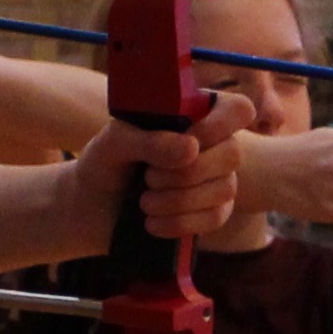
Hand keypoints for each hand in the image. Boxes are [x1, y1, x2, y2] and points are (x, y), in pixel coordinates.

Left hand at [76, 107, 242, 242]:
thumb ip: (150, 140)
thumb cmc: (105, 163)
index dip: (219, 126)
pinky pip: (216, 217)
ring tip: (144, 201)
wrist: (94, 206)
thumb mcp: (116, 143)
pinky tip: (152, 223)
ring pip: (224, 189)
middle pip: (232, 154)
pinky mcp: (214, 211)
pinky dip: (180, 223)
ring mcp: (218, 179)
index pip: (238, 110)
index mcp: (195, 114)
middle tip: (149, 177)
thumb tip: (192, 149)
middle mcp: (214, 144)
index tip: (189, 140)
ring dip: (178, 200)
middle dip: (187, 172)